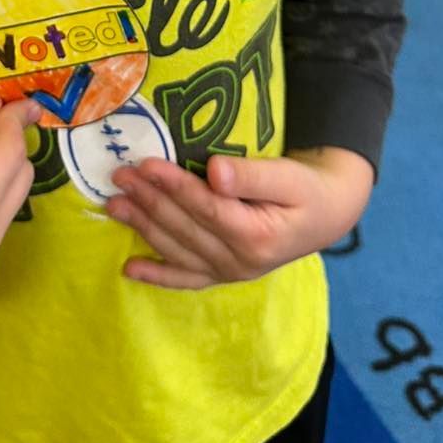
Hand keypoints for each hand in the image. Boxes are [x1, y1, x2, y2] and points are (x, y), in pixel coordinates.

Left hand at [105, 147, 373, 289]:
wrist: (328, 213)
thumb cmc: (308, 187)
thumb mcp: (289, 175)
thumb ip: (252, 175)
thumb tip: (214, 171)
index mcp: (258, 235)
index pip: (206, 209)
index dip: (174, 186)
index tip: (146, 164)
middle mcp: (241, 261)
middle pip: (185, 228)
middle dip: (149, 200)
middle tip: (119, 175)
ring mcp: (230, 272)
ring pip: (178, 249)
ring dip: (143, 227)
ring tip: (113, 204)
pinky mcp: (223, 275)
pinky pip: (186, 278)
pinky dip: (157, 275)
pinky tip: (129, 269)